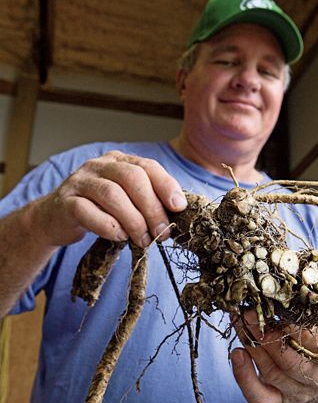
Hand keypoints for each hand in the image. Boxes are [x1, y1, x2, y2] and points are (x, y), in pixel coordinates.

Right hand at [37, 151, 187, 246]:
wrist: (54, 219)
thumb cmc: (98, 210)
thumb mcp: (125, 200)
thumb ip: (146, 201)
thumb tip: (177, 216)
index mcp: (119, 161)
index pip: (147, 167)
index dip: (166, 186)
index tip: (179, 207)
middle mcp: (99, 166)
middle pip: (132, 179)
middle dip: (152, 207)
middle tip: (162, 233)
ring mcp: (80, 182)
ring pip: (112, 194)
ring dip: (133, 220)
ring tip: (143, 240)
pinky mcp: (65, 202)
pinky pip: (87, 211)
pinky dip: (108, 227)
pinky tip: (119, 238)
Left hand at [230, 309, 317, 402]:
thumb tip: (304, 271)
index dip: (297, 327)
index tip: (278, 307)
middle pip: (290, 360)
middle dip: (266, 334)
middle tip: (248, 311)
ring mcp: (299, 392)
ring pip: (272, 373)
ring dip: (251, 345)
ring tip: (238, 321)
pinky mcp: (279, 400)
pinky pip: (259, 396)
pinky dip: (244, 377)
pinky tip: (236, 353)